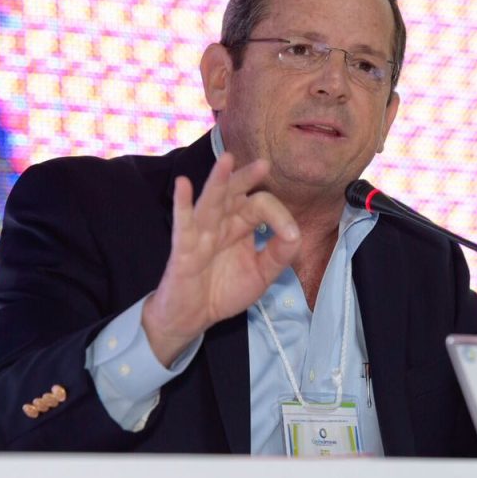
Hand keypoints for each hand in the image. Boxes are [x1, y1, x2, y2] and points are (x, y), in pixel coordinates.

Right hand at [141, 153, 300, 365]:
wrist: (193, 318)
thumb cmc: (223, 291)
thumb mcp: (261, 274)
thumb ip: (279, 255)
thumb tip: (294, 233)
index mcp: (240, 225)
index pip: (260, 206)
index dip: (278, 216)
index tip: (289, 235)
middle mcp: (221, 224)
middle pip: (233, 193)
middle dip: (246, 177)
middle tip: (263, 163)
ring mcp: (201, 234)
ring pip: (210, 202)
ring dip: (218, 181)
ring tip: (227, 159)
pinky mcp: (184, 249)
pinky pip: (183, 225)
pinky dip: (182, 204)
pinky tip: (183, 184)